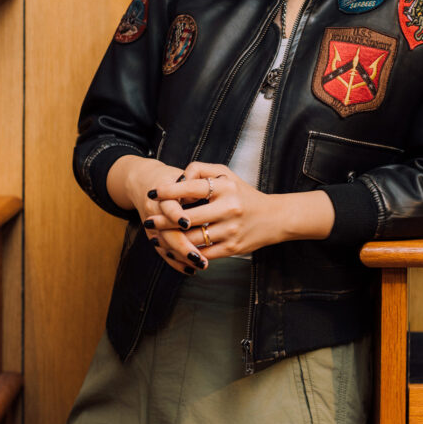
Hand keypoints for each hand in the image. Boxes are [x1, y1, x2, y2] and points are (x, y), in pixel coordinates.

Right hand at [106, 155, 208, 274]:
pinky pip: (163, 252)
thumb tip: (207, 195)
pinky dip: (176, 262)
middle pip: (166, 232)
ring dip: (182, 257)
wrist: (144, 183)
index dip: (176, 216)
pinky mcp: (153, 235)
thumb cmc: (172, 180)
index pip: (168, 207)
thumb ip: (197, 180)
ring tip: (201, 264)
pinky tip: (190, 269)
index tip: (187, 224)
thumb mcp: (184, 174)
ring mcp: (152, 225)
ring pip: (165, 245)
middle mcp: (155, 211)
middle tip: (200, 257)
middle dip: (182, 246)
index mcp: (164, 195)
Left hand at [148, 162, 282, 259]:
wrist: (274, 218)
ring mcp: (231, 230)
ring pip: (192, 239)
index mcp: (226, 187)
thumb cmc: (243, 194)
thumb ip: (200, 170)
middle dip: (163, 221)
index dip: (168, 191)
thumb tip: (177, 179)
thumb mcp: (226, 174)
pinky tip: (174, 250)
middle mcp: (229, 208)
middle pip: (187, 218)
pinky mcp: (232, 248)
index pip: (191, 187)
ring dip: (170, 240)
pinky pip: (202, 253)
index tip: (153, 193)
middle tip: (148, 221)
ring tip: (156, 237)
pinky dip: (186, 253)